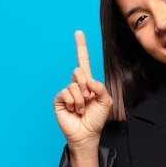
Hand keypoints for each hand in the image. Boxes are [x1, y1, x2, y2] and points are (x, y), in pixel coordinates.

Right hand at [53, 30, 112, 151]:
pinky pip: (65, 92)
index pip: (83, 61)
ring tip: (81, 109)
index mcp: (88, 83)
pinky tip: (73, 110)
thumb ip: (100, 87)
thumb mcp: (106, 101)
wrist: (87, 134)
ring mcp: (67, 92)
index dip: (81, 47)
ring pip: (73, 84)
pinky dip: (72, 101)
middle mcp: (76, 85)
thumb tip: (88, 80)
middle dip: (86, 85)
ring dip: (80, 99)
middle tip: (88, 98)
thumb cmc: (96, 118)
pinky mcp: (59, 100)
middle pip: (78, 71)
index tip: (78, 33)